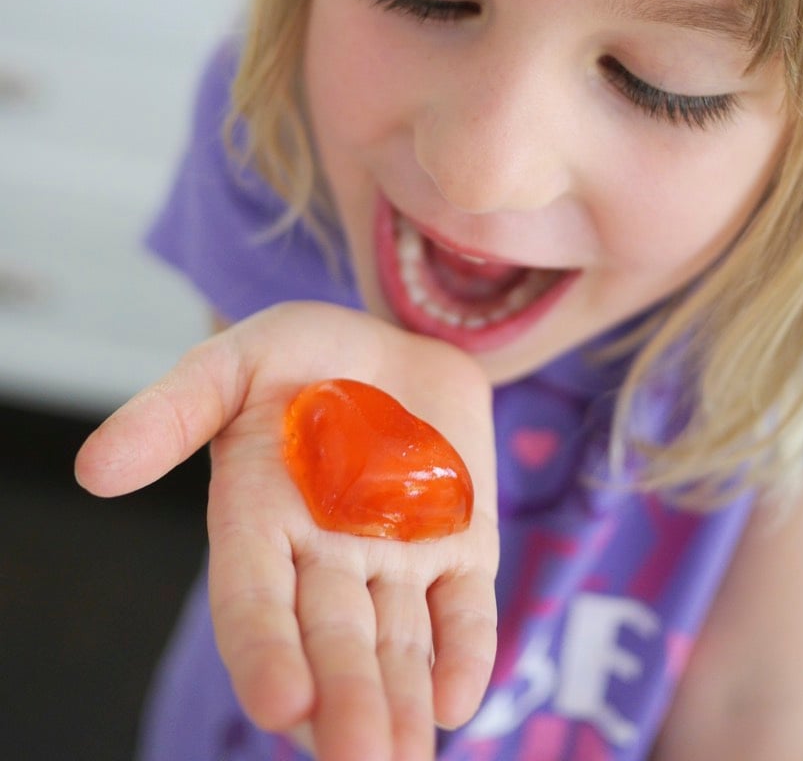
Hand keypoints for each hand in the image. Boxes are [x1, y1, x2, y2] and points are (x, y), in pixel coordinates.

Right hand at [75, 302, 498, 760]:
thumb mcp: (232, 364)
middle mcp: (325, 558)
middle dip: (343, 704)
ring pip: (397, 643)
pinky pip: (464, 608)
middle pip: (331, 641)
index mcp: (259, 523)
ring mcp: (397, 557)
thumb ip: (173, 412)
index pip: (254, 604)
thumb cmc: (298, 356)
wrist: (389, 342)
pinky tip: (459, 702)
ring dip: (402, 703)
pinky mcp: (460, 545)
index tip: (280, 704)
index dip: (265, 653)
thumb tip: (93, 470)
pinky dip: (465, 651)